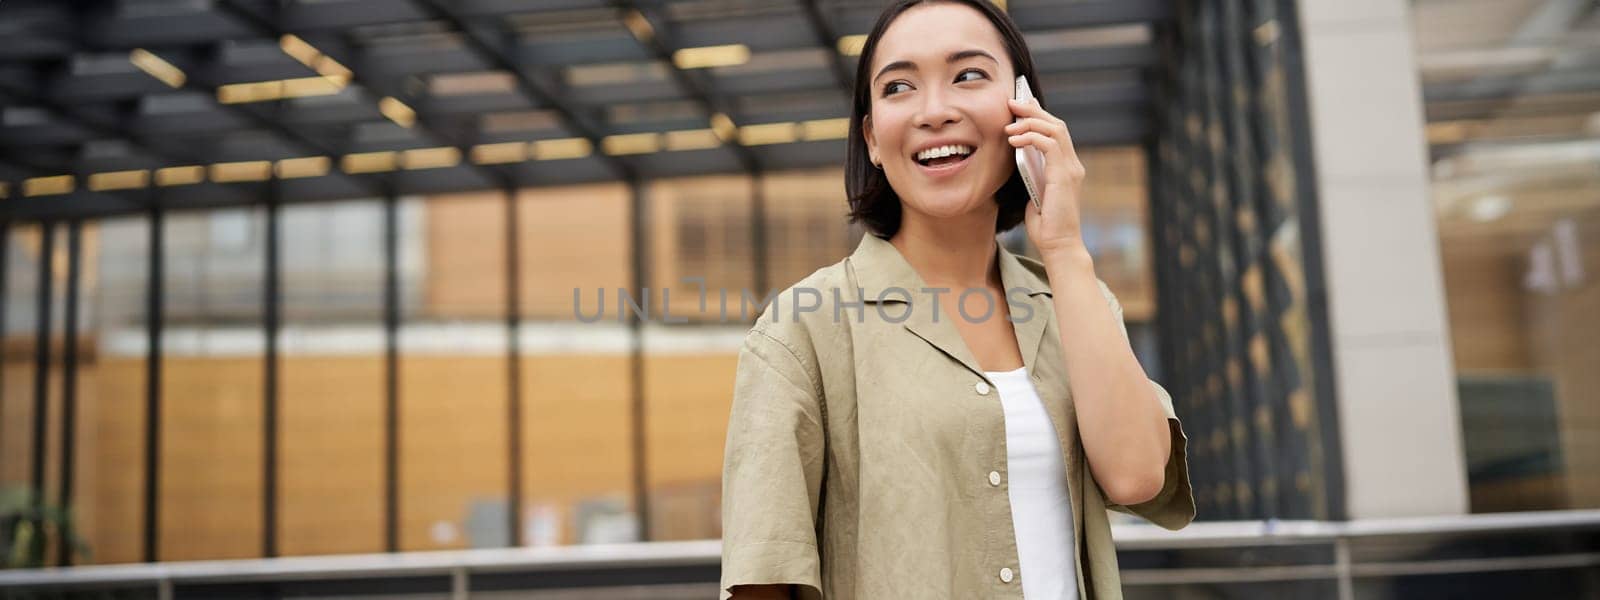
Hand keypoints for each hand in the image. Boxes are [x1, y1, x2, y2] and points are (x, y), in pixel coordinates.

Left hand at [1006, 96, 1086, 255]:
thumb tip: (1017, 158)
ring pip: (1055, 129)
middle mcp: (1072, 164)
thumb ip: (1031, 174)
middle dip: (1033, 110)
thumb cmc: (1045, 225)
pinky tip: (1013, 141)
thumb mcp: (1033, 192)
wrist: (1058, 245)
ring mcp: (1071, 168)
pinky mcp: (1064, 175)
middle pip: (1056, 124)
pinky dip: (1030, 137)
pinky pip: (1049, 144)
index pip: (1056, 131)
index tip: (1019, 106)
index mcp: (1066, 167)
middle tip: (1011, 102)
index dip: (1038, 115)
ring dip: (1030, 121)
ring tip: (1009, 123)